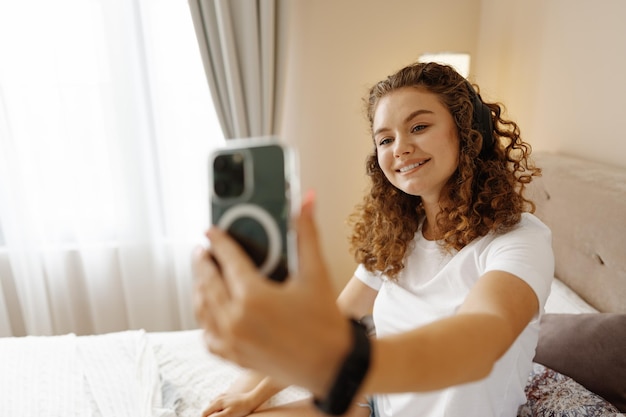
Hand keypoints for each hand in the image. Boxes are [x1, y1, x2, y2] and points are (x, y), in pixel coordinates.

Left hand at [193, 192, 350, 396]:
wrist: (333, 366)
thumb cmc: (326, 322)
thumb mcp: (316, 274)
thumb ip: (306, 234)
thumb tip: (306, 201)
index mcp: (254, 296)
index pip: (227, 258)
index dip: (218, 240)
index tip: (212, 231)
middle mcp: (236, 320)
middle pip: (207, 281)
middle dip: (203, 261)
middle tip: (202, 249)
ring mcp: (232, 341)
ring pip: (202, 307)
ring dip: (199, 287)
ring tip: (203, 275)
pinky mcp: (234, 357)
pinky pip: (208, 334)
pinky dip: (205, 318)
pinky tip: (210, 308)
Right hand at [201, 392, 256, 416]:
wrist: (252, 399)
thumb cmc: (241, 408)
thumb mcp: (228, 414)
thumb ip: (216, 416)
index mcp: (217, 402)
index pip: (205, 412)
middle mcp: (218, 398)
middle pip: (208, 409)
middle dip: (209, 415)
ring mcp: (222, 396)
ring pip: (212, 405)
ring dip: (213, 412)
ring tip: (221, 415)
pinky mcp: (227, 396)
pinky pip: (218, 402)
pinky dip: (218, 407)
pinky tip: (224, 410)